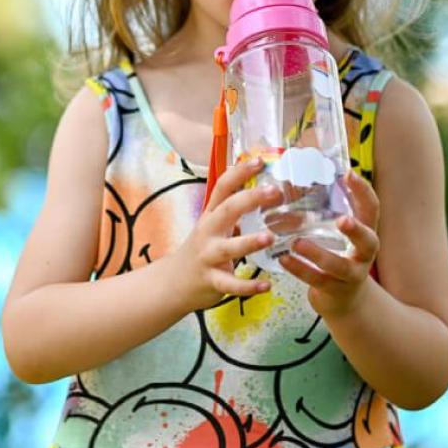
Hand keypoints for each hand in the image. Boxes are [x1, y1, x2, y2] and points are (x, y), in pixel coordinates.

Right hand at [172, 159, 285, 311]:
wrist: (172, 283)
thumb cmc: (201, 251)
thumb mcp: (212, 227)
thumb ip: (234, 212)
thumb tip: (264, 193)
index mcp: (211, 216)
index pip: (223, 187)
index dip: (239, 173)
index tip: (259, 161)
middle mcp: (208, 232)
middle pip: (227, 210)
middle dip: (250, 199)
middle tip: (274, 192)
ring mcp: (208, 256)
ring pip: (228, 248)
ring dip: (249, 242)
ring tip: (270, 238)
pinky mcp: (211, 280)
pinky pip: (231, 284)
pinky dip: (248, 286)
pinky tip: (266, 285)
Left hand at [279, 170, 380, 317]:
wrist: (344, 299)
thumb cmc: (336, 253)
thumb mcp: (336, 232)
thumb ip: (324, 210)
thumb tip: (296, 172)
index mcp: (366, 231)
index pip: (371, 208)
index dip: (363, 192)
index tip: (349, 174)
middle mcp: (364, 253)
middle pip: (368, 240)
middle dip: (356, 230)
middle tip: (342, 220)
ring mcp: (352, 274)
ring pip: (339, 265)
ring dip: (318, 254)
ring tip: (297, 242)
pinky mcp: (334, 290)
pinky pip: (317, 280)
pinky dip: (299, 269)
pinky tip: (284, 258)